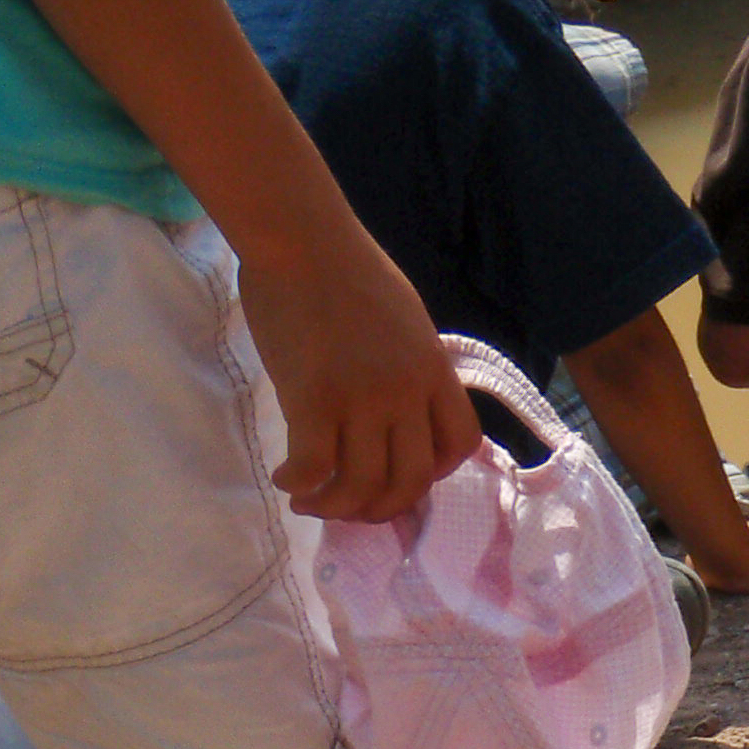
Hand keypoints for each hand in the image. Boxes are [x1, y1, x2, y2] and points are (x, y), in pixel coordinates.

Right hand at [242, 244, 476, 520]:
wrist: (304, 241)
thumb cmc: (348, 271)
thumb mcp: (406, 322)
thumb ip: (409, 366)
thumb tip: (395, 403)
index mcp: (435, 371)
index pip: (461, 444)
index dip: (434, 473)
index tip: (399, 474)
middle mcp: (408, 392)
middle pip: (413, 479)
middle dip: (383, 507)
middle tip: (350, 507)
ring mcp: (364, 398)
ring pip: (364, 483)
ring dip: (337, 507)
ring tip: (311, 502)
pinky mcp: (314, 398)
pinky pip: (315, 466)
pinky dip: (301, 485)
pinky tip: (287, 480)